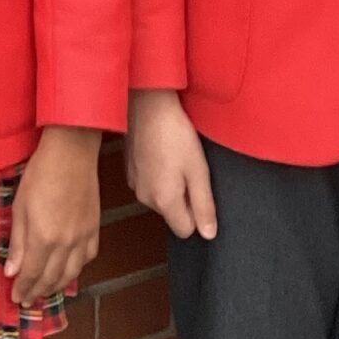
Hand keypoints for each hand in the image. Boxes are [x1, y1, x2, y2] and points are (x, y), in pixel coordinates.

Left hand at [6, 127, 101, 304]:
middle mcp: (65, 244)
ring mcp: (83, 237)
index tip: (16, 297)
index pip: (31, 274)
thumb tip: (11, 271)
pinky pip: (87, 258)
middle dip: (37, 292)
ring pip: (71, 274)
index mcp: (43, 238)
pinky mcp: (94, 229)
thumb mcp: (19, 207)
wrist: (71, 154)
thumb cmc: (40, 174)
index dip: (23, 289)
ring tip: (45, 291)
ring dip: (56, 286)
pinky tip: (68, 270)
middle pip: (51, 278)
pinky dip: (76, 269)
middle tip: (27, 299)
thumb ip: (17, 242)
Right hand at [125, 89, 217, 240]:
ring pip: (161, 197)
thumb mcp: (198, 170)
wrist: (146, 104)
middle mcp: (145, 198)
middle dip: (184, 197)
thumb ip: (204, 205)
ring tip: (175, 156)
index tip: (200, 188)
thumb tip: (209, 234)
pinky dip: (157, 172)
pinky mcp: (129, 170)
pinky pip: (149, 182)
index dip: (198, 214)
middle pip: (173, 213)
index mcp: (164, 202)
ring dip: (170, 184)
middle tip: (189, 167)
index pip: (186, 230)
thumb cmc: (175, 133)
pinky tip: (162, 151)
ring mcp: (134, 184)